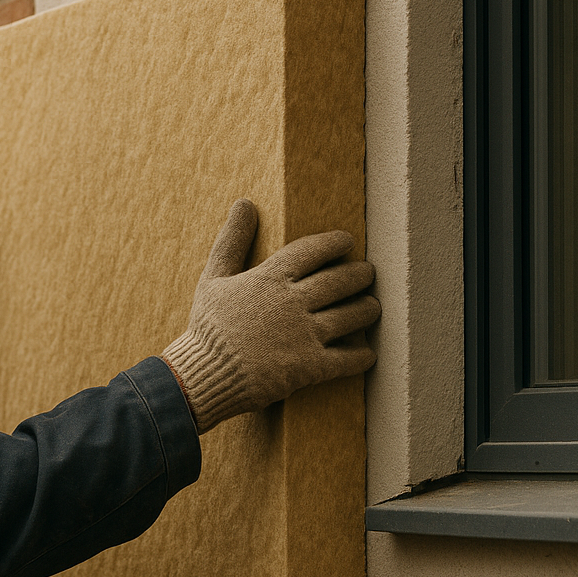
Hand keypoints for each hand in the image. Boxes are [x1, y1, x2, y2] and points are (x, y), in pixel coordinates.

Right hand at [161, 199, 378, 432]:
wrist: (205, 373)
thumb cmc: (207, 326)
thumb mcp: (213, 277)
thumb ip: (232, 240)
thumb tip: (244, 203)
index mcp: (271, 278)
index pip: (313, 250)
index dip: (334, 243)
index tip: (347, 241)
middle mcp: (293, 302)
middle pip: (339, 281)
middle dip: (359, 275)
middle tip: (368, 273)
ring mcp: (305, 334)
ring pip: (350, 316)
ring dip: (367, 309)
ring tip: (372, 306)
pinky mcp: (309, 366)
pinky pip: (346, 359)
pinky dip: (361, 356)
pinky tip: (368, 354)